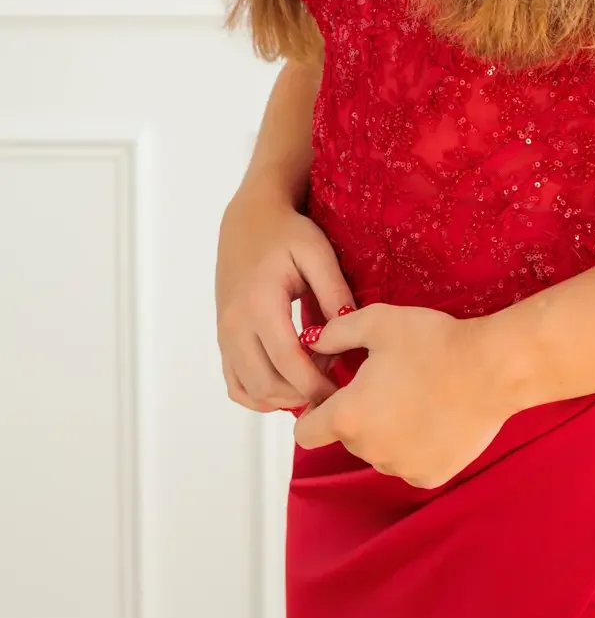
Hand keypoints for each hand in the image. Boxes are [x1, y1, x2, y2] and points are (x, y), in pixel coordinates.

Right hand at [214, 181, 354, 412]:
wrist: (249, 219)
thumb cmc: (287, 232)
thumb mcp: (317, 253)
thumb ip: (334, 292)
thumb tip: (348, 333)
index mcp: (260, 303)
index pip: (288, 361)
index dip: (315, 383)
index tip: (342, 389)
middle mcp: (235, 324)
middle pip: (267, 383)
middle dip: (303, 394)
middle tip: (333, 385)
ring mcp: (225, 334)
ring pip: (250, 390)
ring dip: (283, 398)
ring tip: (314, 382)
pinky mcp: (224, 338)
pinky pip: (236, 384)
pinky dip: (260, 395)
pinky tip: (287, 385)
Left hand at [292, 302, 515, 488]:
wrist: (491, 369)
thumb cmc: (433, 342)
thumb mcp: (378, 322)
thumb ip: (335, 333)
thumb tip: (313, 342)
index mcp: (348, 416)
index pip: (305, 432)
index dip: (314, 411)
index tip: (335, 393)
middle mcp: (369, 451)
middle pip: (347, 437)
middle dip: (359, 413)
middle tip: (389, 382)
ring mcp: (401, 468)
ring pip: (380, 451)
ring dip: (388, 431)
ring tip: (417, 396)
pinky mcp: (430, 477)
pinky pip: (410, 463)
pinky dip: (416, 445)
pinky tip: (435, 417)